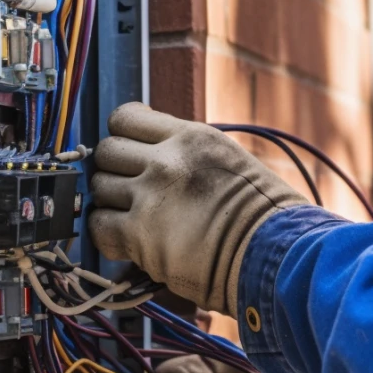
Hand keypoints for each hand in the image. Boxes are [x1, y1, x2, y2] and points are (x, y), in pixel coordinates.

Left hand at [89, 103, 307, 314]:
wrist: (274, 255)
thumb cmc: (266, 218)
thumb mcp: (232, 163)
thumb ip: (192, 156)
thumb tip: (162, 158)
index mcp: (193, 137)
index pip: (127, 117)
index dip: (123, 135)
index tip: (129, 150)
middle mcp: (168, 160)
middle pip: (107, 150)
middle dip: (115, 170)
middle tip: (131, 190)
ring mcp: (151, 195)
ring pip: (99, 187)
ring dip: (111, 203)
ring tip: (133, 218)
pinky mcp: (140, 234)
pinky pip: (99, 225)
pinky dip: (107, 235)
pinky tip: (127, 242)